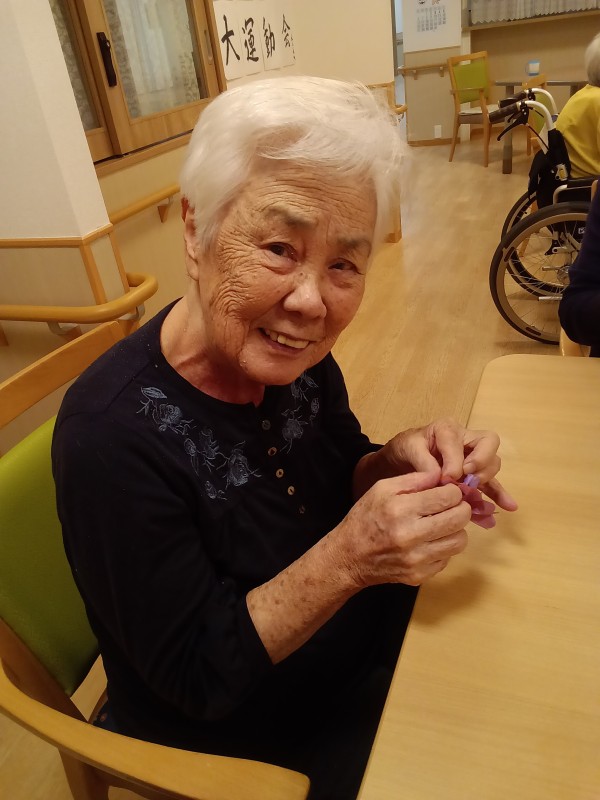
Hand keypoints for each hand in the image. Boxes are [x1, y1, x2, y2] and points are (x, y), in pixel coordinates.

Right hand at [333, 471, 470, 587]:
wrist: (350, 556)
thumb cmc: (366, 517)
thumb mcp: (382, 489)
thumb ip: (415, 479)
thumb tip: (443, 476)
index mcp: (400, 509)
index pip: (449, 496)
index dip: (453, 491)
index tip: (447, 492)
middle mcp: (410, 535)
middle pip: (459, 518)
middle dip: (461, 508)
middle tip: (452, 506)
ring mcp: (416, 559)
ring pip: (459, 540)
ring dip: (455, 530)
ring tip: (441, 524)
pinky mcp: (419, 576)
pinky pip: (448, 558)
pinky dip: (443, 548)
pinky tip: (429, 541)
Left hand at [381, 418, 517, 511]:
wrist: (402, 460)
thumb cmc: (406, 449)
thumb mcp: (409, 449)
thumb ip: (423, 461)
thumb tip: (440, 477)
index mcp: (447, 429)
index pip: (460, 442)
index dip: (456, 461)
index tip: (446, 479)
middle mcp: (466, 439)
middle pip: (488, 445)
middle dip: (480, 465)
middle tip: (466, 482)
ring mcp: (473, 457)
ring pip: (492, 464)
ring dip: (488, 482)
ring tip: (477, 497)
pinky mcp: (475, 475)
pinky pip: (491, 483)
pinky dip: (499, 495)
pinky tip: (509, 507)